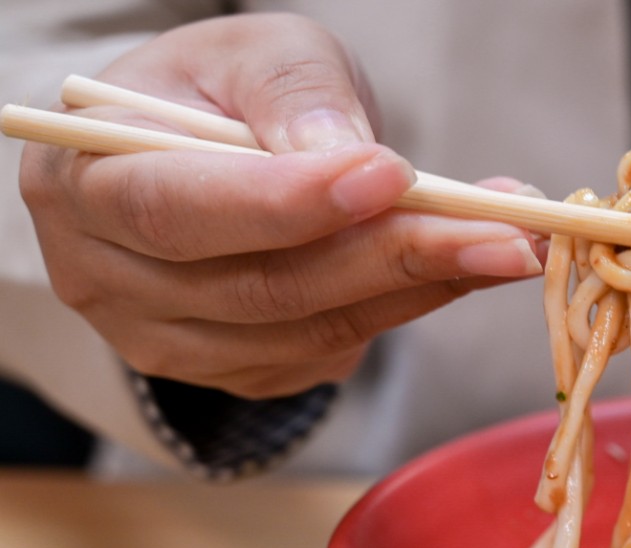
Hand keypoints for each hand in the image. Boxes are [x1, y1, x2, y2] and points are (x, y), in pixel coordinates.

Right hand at [19, 13, 545, 398]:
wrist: (205, 155)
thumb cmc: (217, 94)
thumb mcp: (254, 55)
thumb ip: (294, 96)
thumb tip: (350, 160)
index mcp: (83, 182)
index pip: (178, 211)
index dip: (285, 204)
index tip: (390, 177)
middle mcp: (109, 280)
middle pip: (262, 289)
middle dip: (395, 257)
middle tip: (507, 230)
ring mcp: (172, 342)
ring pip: (311, 333)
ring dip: (423, 290)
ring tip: (512, 242)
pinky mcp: (238, 373)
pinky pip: (332, 354)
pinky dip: (406, 310)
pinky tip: (460, 267)